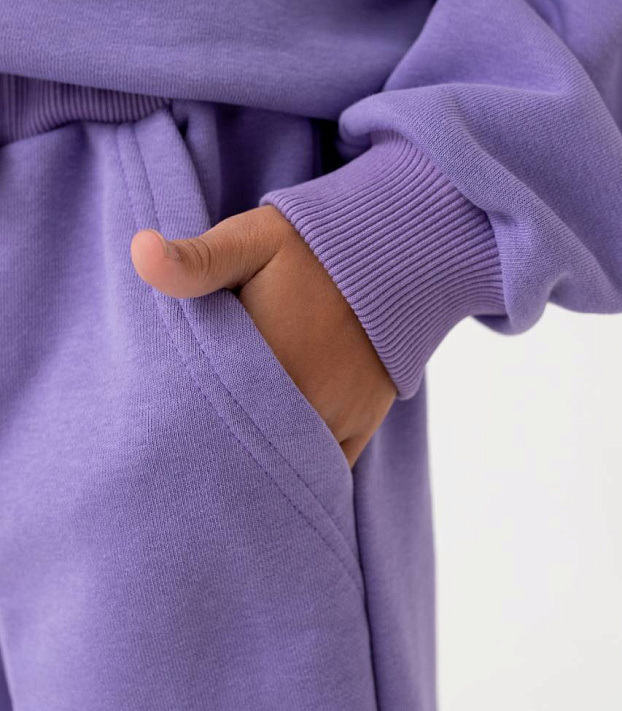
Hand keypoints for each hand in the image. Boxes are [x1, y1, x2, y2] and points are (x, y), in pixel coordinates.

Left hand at [130, 205, 395, 466]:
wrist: (397, 252)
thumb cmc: (312, 246)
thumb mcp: (250, 241)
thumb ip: (196, 260)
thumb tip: (139, 252)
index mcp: (268, 365)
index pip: (208, 419)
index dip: (182, 425)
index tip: (162, 422)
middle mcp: (305, 404)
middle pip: (246, 450)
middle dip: (218, 450)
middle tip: (189, 449)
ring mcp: (337, 420)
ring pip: (285, 464)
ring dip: (258, 462)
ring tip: (228, 454)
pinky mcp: (361, 426)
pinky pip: (325, 469)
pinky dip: (300, 469)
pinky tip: (273, 460)